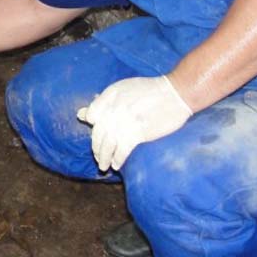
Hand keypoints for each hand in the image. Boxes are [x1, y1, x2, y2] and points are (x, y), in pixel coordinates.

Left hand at [77, 75, 192, 171]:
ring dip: (103, 158)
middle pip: (98, 133)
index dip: (93, 128)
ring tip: (103, 166)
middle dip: (96, 147)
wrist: (175, 93)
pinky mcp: (137, 132)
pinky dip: (117, 160)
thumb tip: (82, 114)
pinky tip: (116, 165)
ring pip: (107, 145)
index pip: (92, 115)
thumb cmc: (151, 91)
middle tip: (98, 157)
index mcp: (110, 94)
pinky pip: (121, 150)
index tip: (97, 136)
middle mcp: (114, 107)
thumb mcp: (123, 89)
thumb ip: (102, 102)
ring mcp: (125, 121)